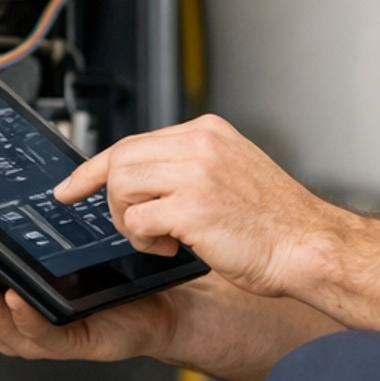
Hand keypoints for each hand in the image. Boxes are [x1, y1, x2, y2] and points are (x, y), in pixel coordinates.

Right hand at [0, 219, 180, 361]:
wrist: (161, 306)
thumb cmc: (111, 280)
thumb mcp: (66, 246)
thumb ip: (36, 226)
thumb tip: (10, 184)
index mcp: (9, 286)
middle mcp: (15, 311)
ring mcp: (35, 331)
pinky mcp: (64, 343)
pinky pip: (37, 333)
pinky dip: (22, 315)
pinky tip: (13, 296)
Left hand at [56, 115, 338, 298]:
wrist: (309, 247)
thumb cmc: (277, 224)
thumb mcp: (233, 173)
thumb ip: (192, 167)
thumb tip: (145, 179)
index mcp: (208, 132)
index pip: (134, 141)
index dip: (94, 167)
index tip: (70, 187)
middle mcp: (200, 144)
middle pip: (119, 159)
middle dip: (112, 200)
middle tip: (131, 227)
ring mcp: (196, 173)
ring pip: (121, 186)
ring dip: (129, 221)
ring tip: (159, 238)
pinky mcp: (193, 207)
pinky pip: (137, 220)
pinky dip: (144, 241)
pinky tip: (171, 248)